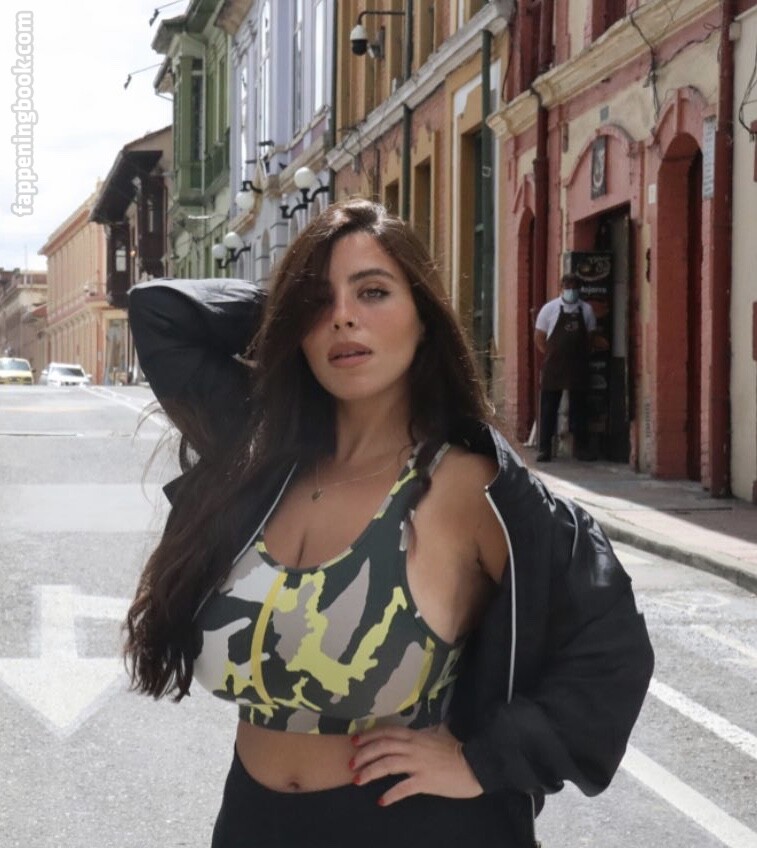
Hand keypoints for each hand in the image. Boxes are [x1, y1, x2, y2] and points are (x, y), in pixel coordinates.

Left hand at [349, 724, 482, 806]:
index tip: (355, 740)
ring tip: (358, 780)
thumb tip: (424, 728)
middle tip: (350, 764)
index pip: (388, 732)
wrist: (476, 764)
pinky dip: (391, 794)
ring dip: (371, 772)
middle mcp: (414, 747)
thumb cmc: (458, 750)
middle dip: (364, 754)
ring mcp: (419, 764)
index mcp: (416, 736)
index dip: (369, 735)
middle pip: (383, 746)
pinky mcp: (425, 781)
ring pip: (388, 764)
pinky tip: (381, 800)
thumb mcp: (440, 734)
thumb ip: (428, 731)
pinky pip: (404, 788)